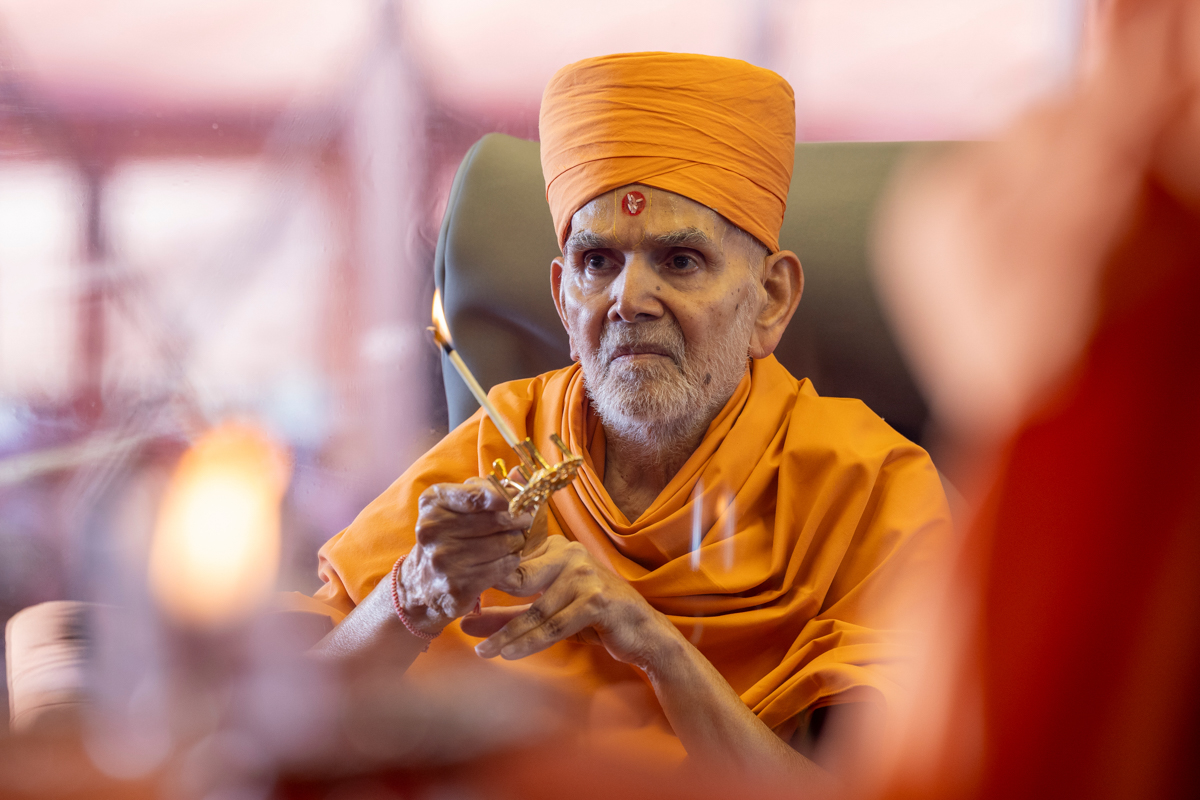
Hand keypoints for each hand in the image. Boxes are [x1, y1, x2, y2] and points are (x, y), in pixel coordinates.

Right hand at [400, 478, 532, 634]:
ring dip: (517, 541)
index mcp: (433, 503)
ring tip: (516, 539)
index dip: (506, 496)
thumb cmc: (449, 534)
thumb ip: (489, 487)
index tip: (522, 499)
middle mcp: (432, 530)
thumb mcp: (459, 504)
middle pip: (496, 520)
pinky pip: (502, 567)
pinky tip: (508, 558)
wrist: (423, 580)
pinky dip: (512, 560)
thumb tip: (522, 474)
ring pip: (503, 544)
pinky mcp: (456, 586)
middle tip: (527, 519)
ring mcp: (443, 561)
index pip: (477, 495)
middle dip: (519, 519)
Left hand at [464, 536, 678, 670]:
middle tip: (460, 616)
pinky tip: (510, 653)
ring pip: (537, 610)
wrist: (641, 633)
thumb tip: (464, 624)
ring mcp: (586, 576)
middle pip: (521, 578)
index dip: (484, 575)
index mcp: (557, 548)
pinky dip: (531, 642)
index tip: (456, 592)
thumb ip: (506, 616)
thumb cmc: (591, 617)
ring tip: (484, 652)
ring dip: (508, 634)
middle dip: (490, 600)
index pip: (513, 561)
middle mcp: (572, 554)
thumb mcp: (545, 613)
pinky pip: (556, 625)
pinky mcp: (597, 601)